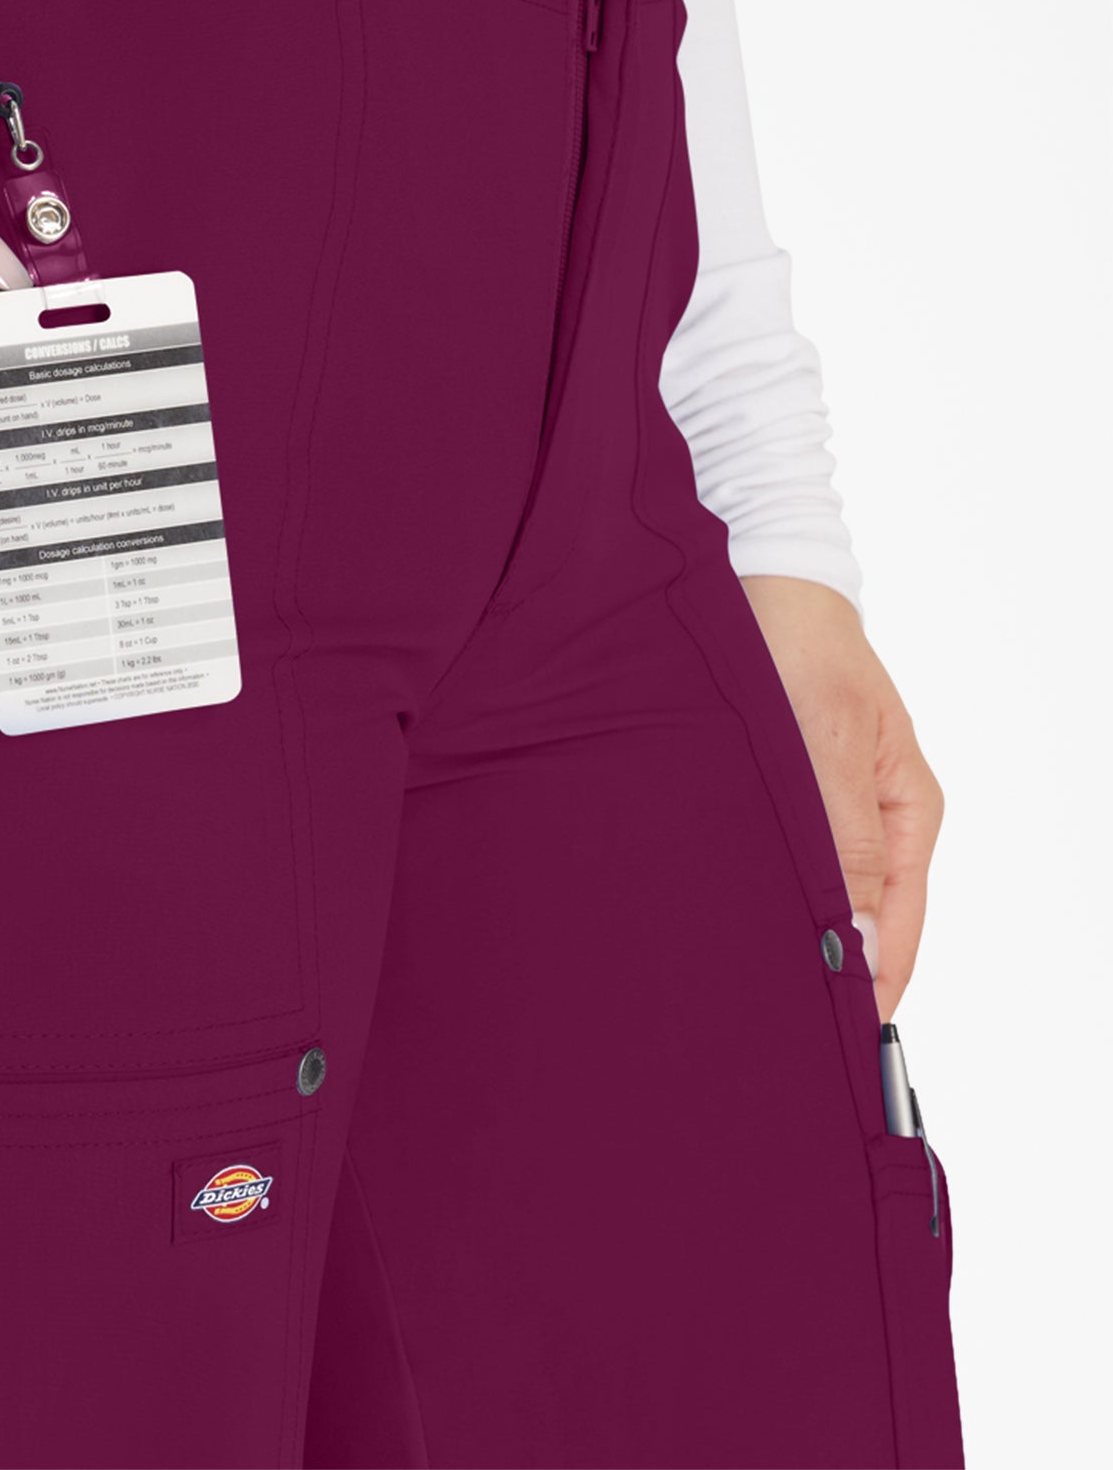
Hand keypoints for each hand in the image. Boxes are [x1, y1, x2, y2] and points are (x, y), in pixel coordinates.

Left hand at [741, 575, 944, 1019]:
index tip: (829, 1044)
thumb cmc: (795, 641)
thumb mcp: (826, 743)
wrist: (749, 571)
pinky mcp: (776, 788)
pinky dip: (750, 887)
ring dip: (776, 928)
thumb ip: (844, 842)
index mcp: (905, 810)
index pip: (898, 930)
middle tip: (765, 1027)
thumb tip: (861, 938)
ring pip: (807, 890)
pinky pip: (773, 855)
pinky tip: (711, 912)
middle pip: (854, 920)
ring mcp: (822, 804)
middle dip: (817, 970)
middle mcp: (868, 816)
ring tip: (730, 984)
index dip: (866, 990)